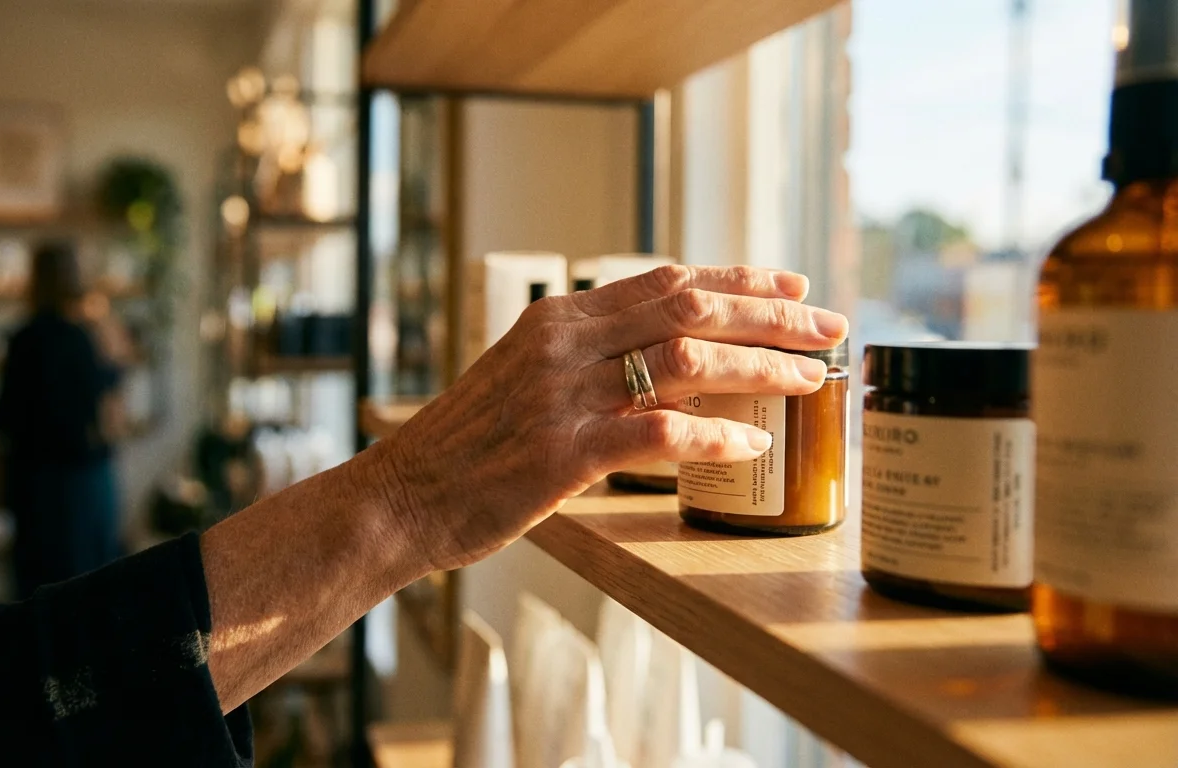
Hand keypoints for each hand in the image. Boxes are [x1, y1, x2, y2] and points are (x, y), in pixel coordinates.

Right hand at [372, 264, 848, 571]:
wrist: (401, 496)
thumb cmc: (468, 446)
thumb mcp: (524, 379)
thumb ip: (587, 360)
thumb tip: (664, 363)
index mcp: (558, 319)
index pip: (666, 279)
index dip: (738, 280)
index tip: (793, 287)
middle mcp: (563, 343)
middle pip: (690, 307)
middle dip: (772, 315)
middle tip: (830, 327)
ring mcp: (563, 396)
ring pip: (686, 360)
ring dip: (760, 366)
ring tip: (812, 379)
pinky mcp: (563, 453)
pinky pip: (659, 433)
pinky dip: (715, 437)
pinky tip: (753, 442)